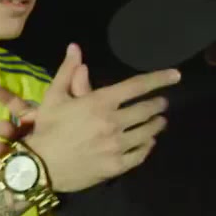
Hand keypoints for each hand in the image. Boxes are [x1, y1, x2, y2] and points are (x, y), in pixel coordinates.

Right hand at [0, 43, 178, 191]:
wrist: (39, 167)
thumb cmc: (46, 128)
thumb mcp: (53, 97)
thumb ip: (68, 72)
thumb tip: (75, 48)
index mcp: (99, 102)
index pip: (137, 86)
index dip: (159, 78)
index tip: (175, 75)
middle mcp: (113, 122)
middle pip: (147, 110)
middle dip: (158, 105)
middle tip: (161, 104)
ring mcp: (117, 146)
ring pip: (148, 132)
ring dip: (156, 125)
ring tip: (159, 122)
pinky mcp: (117, 166)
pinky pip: (141, 154)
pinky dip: (148, 146)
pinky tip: (148, 143)